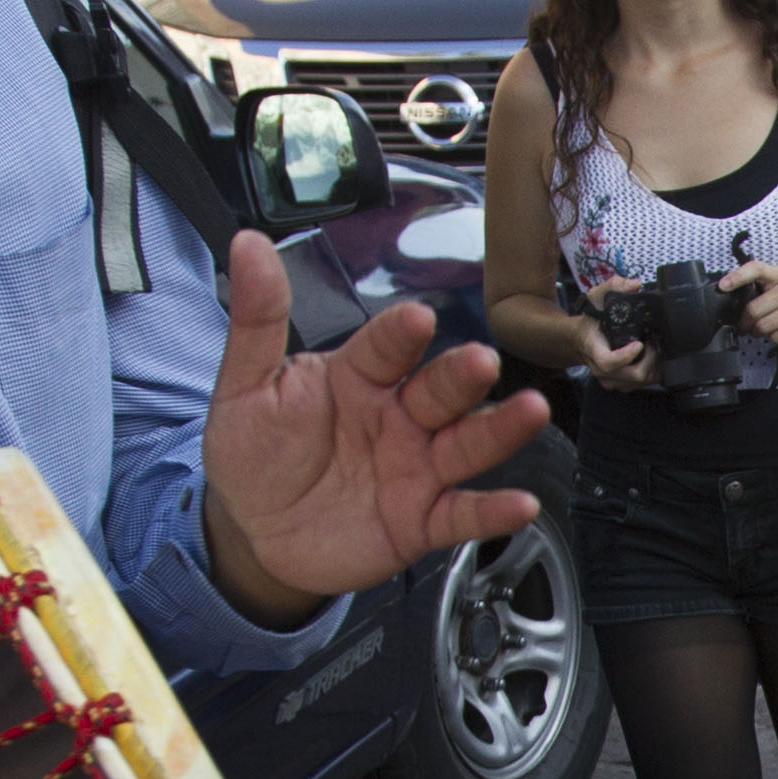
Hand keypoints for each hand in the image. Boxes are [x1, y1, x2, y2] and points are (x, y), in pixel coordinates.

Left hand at [198, 232, 550, 622]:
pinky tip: (520, 502)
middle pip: (440, 388)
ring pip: (467, 442)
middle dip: (463, 374)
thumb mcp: (246, 386)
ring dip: (501, 428)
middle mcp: (398, 417)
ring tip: (531, 411)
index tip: (417, 318)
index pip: (386, 347)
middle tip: (482, 362)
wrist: (253, 533)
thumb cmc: (255, 453)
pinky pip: (463, 514)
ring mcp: (416, 468)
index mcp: (360, 376)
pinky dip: (493, 511)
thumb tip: (248, 245)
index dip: (402, 334)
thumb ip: (258, 319)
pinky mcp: (422, 521)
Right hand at [563, 272, 657, 390]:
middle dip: (650, 358)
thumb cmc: (589, 321)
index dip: (627, 355)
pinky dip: (651, 371)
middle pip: (633, 375)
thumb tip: (634, 284)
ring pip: (641, 382)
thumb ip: (612, 286)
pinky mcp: (619, 384)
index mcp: (594, 350)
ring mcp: (611, 380)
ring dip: (653, 365)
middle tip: (652, 342)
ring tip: (651, 348)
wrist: (578, 340)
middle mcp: (602, 370)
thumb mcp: (596, 298)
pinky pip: (642, 384)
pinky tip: (648, 357)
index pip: (609, 362)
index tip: (640, 343)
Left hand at [720, 261, 777, 346]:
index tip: (722, 286)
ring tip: (764, 328)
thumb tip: (729, 295)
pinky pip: (776, 338)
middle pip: (754, 311)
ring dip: (759, 332)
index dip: (737, 277)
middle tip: (746, 325)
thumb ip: (756, 284)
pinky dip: (773, 338)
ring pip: (764, 327)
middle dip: (745, 323)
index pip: (756, 269)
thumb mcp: (776, 280)